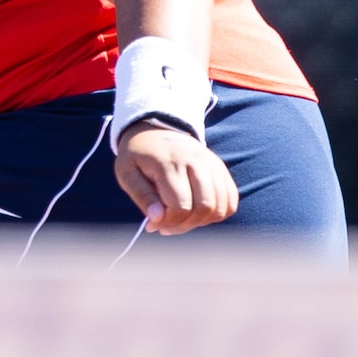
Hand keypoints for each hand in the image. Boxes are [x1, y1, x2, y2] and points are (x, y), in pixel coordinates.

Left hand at [114, 123, 237, 234]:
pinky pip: (231, 200)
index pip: (180, 206)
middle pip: (205, 207)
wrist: (155, 130)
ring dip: (202, 222)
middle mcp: (195, 161)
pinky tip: (197, 212)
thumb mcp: (127, 173)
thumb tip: (157, 219)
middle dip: (185, 225)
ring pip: (221, 206)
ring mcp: (211, 164)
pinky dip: (217, 214)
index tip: (153, 224)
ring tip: (182, 219)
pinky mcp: (220, 169)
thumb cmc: (138, 156)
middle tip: (167, 226)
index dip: (168, 223)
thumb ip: (142, 196)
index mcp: (168, 162)